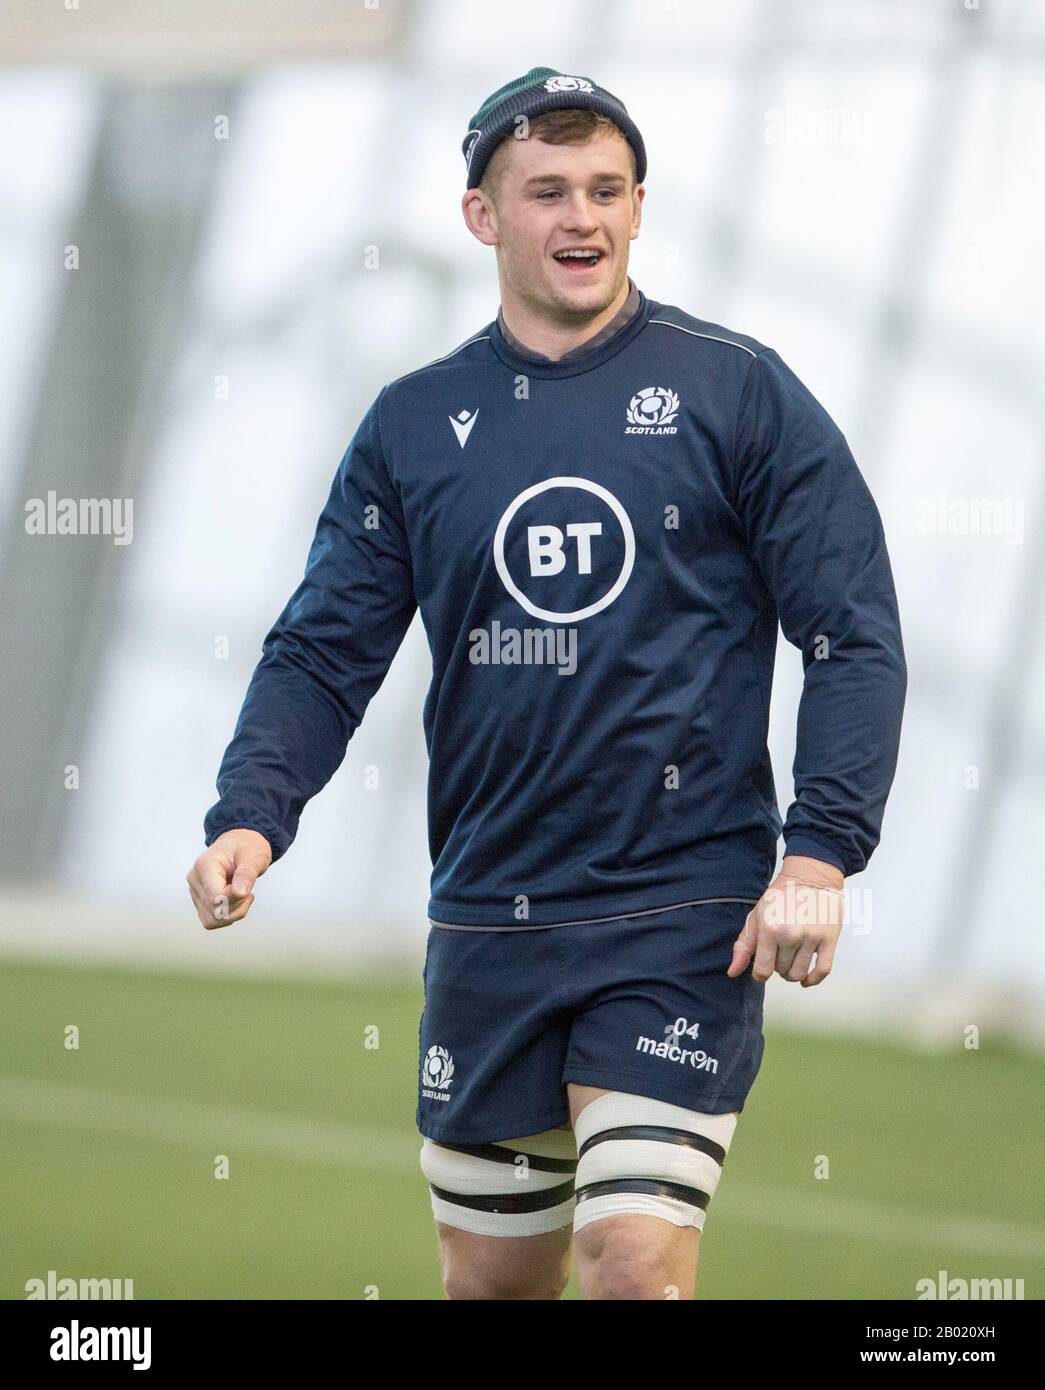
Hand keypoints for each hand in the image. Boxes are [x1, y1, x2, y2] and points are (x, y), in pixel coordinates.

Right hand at [186, 828, 271, 929]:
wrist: (240, 845)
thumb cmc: (247, 848)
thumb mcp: (253, 857)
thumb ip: (246, 874)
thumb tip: (240, 893)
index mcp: (204, 865)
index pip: (216, 897)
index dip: (236, 900)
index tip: (249, 891)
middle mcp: (194, 879)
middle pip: (214, 911)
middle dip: (238, 907)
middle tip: (249, 891)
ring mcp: (194, 891)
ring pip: (211, 920)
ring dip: (233, 913)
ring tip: (243, 896)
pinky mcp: (199, 900)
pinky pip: (211, 920)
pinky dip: (228, 916)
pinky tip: (236, 901)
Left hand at [727, 855, 844, 987]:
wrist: (811, 878)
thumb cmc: (780, 898)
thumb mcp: (756, 917)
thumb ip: (743, 946)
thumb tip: (732, 972)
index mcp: (769, 928)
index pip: (762, 970)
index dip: (761, 974)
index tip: (763, 968)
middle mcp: (790, 934)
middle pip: (781, 971)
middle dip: (778, 966)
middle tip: (780, 952)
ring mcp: (811, 937)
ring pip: (799, 974)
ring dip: (793, 973)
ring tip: (791, 960)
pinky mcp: (829, 939)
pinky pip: (822, 971)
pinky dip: (813, 980)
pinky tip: (806, 978)